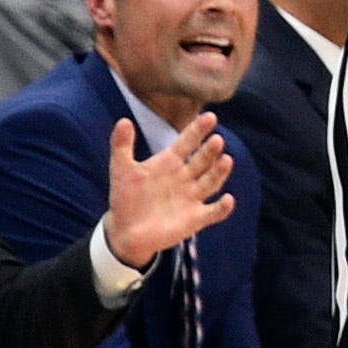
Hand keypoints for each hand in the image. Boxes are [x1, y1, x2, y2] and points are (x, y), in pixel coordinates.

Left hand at [100, 113, 235, 267]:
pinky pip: (213, 212)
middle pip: (202, 161)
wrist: (125, 230)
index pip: (187, 143)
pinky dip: (222, 207)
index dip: (197, 130)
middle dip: (210, 151)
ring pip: (211, 182)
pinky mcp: (196, 218)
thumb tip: (123, 120)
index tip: (210, 117)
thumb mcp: (120, 169)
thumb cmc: (125, 198)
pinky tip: (227, 199)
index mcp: (169, 163)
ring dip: (219, 172)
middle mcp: (185, 178)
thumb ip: (122, 145)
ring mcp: (192, 197)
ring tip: (226, 160)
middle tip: (216, 140)